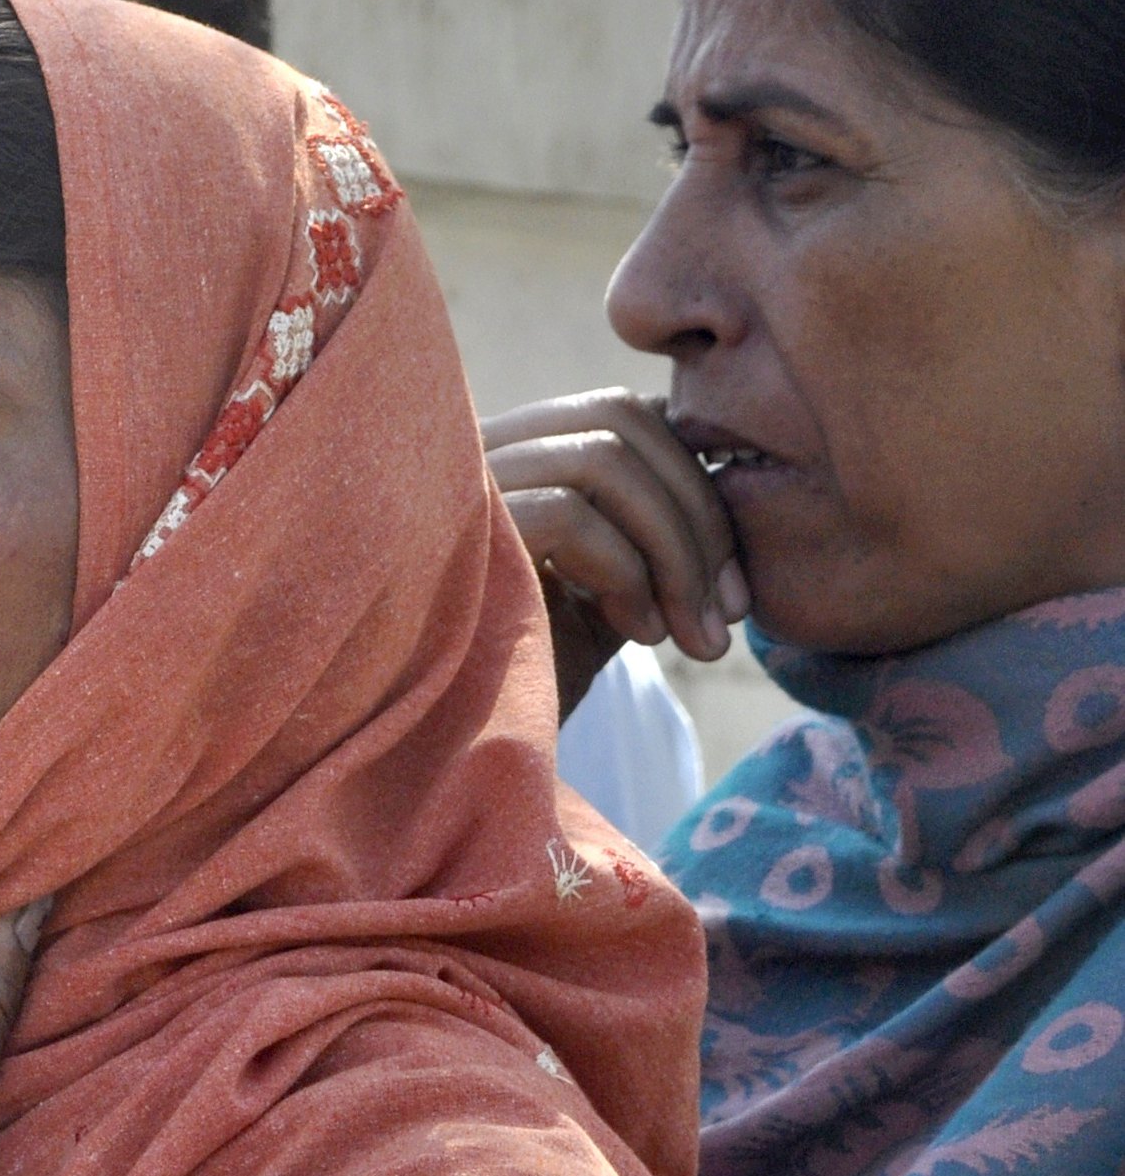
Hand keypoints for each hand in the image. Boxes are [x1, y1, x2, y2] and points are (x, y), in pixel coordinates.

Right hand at [482, 388, 747, 715]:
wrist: (446, 761)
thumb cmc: (519, 684)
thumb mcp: (601, 597)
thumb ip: (645, 537)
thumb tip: (725, 489)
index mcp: (508, 457)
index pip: (619, 414)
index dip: (694, 483)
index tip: (729, 586)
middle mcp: (472, 451)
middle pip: (617, 416)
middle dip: (700, 512)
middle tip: (730, 613)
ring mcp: (457, 485)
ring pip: (603, 457)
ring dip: (676, 549)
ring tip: (688, 634)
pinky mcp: (452, 531)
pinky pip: (569, 514)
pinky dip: (628, 573)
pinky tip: (637, 637)